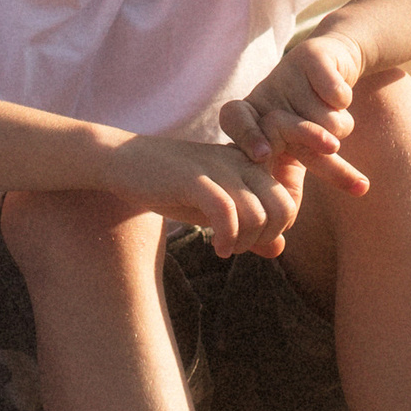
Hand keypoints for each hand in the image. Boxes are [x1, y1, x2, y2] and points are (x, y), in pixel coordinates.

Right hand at [111, 131, 303, 259]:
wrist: (123, 161)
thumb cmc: (171, 187)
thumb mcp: (215, 209)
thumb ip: (249, 228)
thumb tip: (279, 250)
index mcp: (249, 164)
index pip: (287, 203)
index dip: (274, 231)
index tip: (248, 239)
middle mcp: (241, 161)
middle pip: (282, 208)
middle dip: (266, 237)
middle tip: (239, 246)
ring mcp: (218, 168)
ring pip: (258, 214)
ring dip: (244, 242)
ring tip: (224, 247)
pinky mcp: (195, 178)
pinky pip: (227, 213)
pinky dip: (227, 238)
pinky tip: (215, 246)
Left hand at [220, 27, 373, 195]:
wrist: (334, 63)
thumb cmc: (308, 125)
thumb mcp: (293, 156)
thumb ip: (284, 191)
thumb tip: (276, 244)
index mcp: (252, 117)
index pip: (234, 120)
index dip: (246, 135)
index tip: (262, 155)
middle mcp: (265, 94)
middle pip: (288, 128)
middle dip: (315, 149)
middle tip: (331, 150)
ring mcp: (287, 75)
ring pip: (325, 121)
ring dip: (338, 126)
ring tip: (334, 121)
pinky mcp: (313, 58)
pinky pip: (337, 96)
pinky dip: (343, 100)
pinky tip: (340, 96)